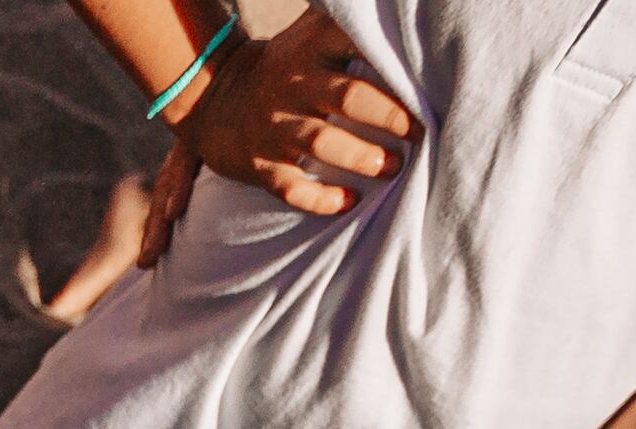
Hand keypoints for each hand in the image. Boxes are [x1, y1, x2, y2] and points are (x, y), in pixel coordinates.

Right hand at [182, 13, 417, 217]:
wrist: (213, 97)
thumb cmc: (285, 66)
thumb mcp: (309, 33)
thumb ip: (348, 25)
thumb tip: (403, 10)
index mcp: (309, 50)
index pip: (354, 42)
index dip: (390, 58)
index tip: (423, 75)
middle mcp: (292, 87)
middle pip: (348, 97)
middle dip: (389, 116)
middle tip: (419, 132)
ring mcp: (274, 128)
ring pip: (321, 143)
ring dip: (361, 157)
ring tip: (392, 167)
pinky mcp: (259, 165)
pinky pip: (290, 187)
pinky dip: (320, 199)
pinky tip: (348, 201)